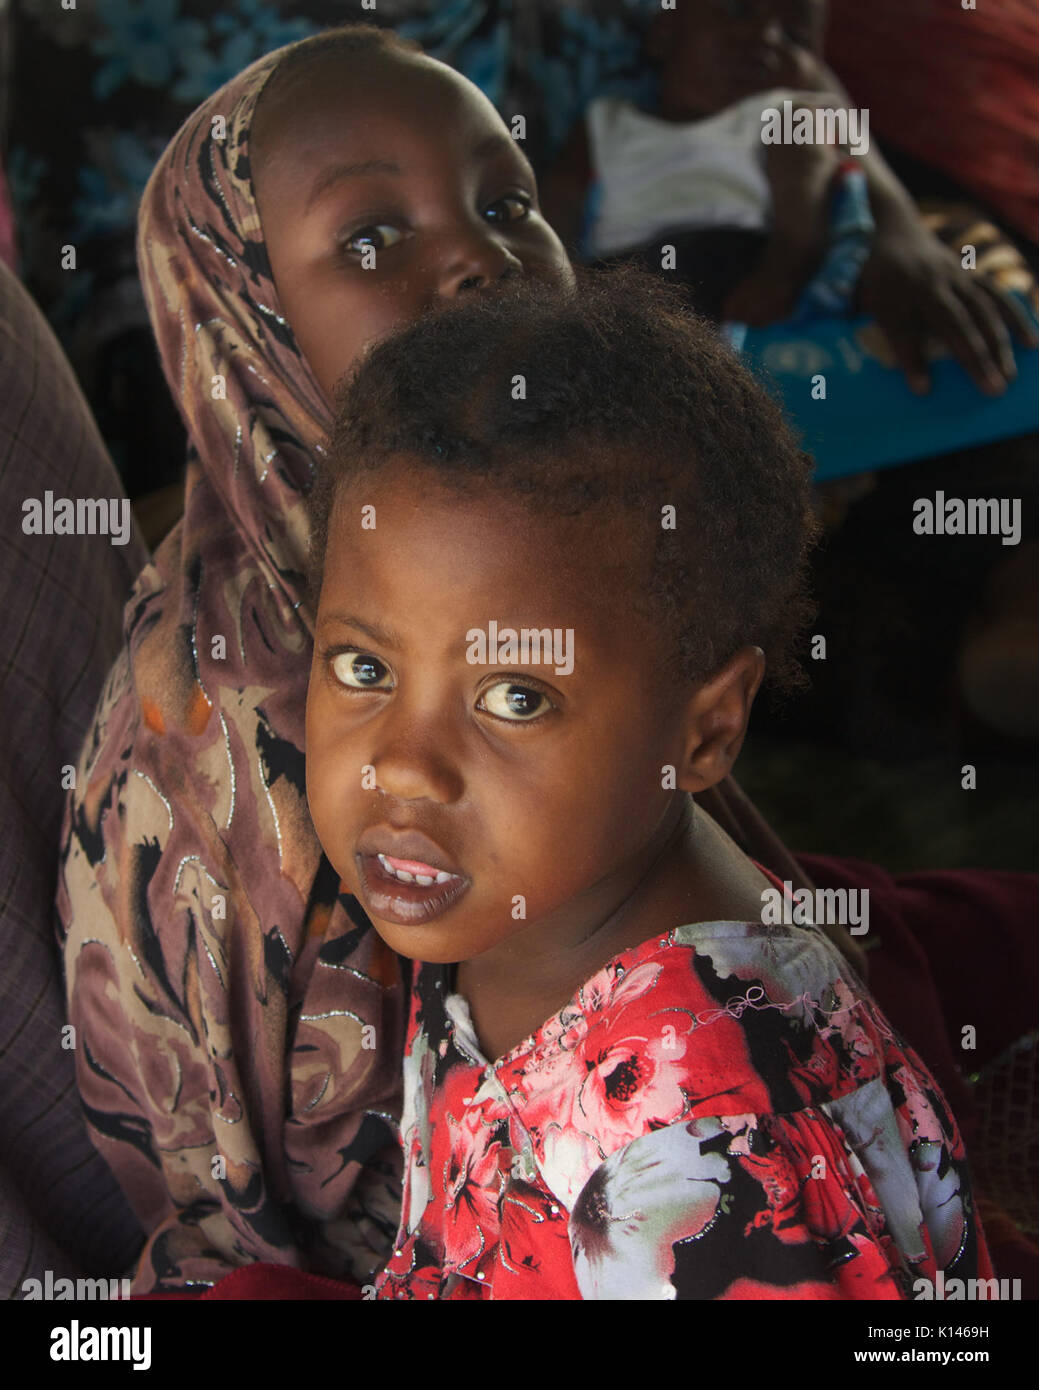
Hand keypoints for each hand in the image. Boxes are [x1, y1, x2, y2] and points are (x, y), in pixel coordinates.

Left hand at [855, 225, 1038, 395]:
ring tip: (1012, 374)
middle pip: (963, 323)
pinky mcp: (972, 275)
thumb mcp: (874, 309)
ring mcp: (959, 276)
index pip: (924, 330)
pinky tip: (1029, 341)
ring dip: (1001, 343)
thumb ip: (897, 344)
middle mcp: (938, 282)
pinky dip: (1015, 319)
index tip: (930, 390)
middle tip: (995, 390)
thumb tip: (922, 389)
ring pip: (985, 310)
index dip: (928, 359)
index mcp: (910, 292)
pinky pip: (997, 296)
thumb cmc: (881, 283)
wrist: (897, 235)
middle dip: (980, 358)